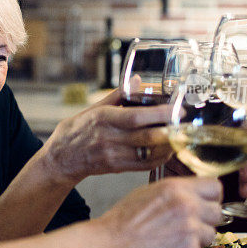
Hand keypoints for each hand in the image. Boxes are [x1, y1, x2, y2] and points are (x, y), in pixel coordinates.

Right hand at [42, 89, 173, 183]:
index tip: (177, 109)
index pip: (136, 117)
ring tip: (180, 136)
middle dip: (170, 130)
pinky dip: (159, 158)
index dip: (159, 114)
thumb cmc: (77, 130)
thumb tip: (138, 79)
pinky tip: (167, 150)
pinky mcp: (117, 168)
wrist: (61, 158)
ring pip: (148, 152)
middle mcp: (109, 138)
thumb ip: (118, 95)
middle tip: (185, 123)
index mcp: (104, 118)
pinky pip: (144, 165)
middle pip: (147, 136)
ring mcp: (114, 155)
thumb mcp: (94, 109)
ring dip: (168, 145)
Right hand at [98, 176, 223, 247]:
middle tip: (188, 223)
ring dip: (198, 237)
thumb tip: (194, 193)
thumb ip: (176, 191)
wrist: (114, 244)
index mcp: (177, 187)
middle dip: (205, 218)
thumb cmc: (125, 218)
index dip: (210, 196)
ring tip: (176, 237)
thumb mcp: (149, 191)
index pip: (215, 186)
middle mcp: (187, 205)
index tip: (204, 202)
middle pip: (217, 211)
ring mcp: (190, 229)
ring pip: (211, 233)